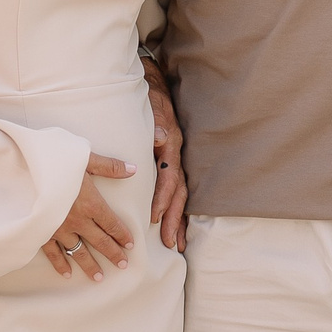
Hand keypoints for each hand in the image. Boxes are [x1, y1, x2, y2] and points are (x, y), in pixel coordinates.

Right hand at [44, 154, 136, 280]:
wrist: (23, 172)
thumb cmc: (55, 162)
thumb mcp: (84, 159)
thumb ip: (109, 166)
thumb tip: (133, 170)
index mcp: (91, 203)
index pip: (112, 224)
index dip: (122, 235)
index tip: (130, 246)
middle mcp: (78, 220)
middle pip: (100, 241)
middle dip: (113, 254)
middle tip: (123, 265)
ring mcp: (60, 229)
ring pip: (79, 252)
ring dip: (90, 265)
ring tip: (100, 278)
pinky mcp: (42, 233)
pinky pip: (54, 253)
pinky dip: (61, 264)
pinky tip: (67, 274)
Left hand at [142, 57, 187, 252]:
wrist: (157, 86)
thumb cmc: (151, 98)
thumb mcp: (152, 105)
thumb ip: (154, 121)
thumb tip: (158, 137)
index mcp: (171, 145)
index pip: (168, 178)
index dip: (162, 198)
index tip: (154, 217)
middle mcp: (176, 156)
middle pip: (179, 194)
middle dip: (175, 219)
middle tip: (170, 243)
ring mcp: (176, 161)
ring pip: (181, 197)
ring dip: (179, 221)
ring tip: (177, 245)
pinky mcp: (172, 164)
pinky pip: (177, 191)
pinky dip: (177, 211)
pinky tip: (176, 229)